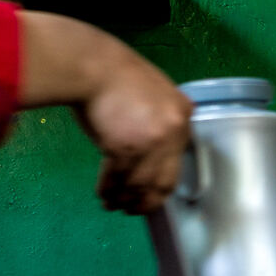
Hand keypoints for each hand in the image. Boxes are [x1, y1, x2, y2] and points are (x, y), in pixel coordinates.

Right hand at [18, 10, 192, 213]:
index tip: (150, 195)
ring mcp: (150, 142)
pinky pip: (116, 177)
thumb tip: (159, 151)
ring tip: (112, 204)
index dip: (161, 185)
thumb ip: (163, 119)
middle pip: (162, 181)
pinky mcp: (124, 147)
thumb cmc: (117, 76)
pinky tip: (103, 195)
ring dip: (123, 198)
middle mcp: (172, 132)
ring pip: (138, 183)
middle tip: (133, 209)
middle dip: (146, 201)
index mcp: (183, 117)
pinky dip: (108, 189)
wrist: (93, 65)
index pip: (177, 163)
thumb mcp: (156, 93)